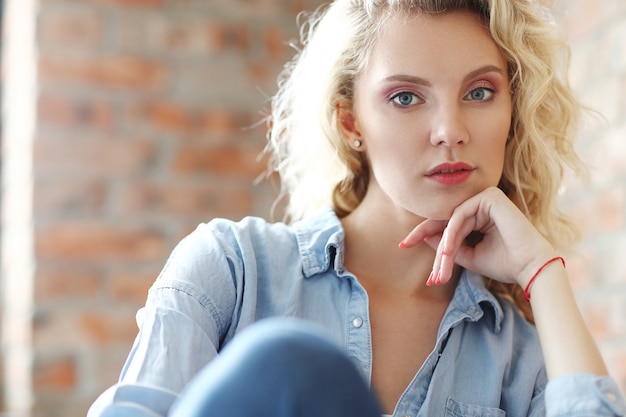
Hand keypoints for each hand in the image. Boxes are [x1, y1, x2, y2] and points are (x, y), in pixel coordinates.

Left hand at [400, 187, 555, 287]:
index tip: (403, 245)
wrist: (531, 268)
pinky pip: (460, 216)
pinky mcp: (489, 197)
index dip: (423, 233)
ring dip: (443, 247)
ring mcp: (486, 197)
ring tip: (440, 269)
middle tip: (404, 246)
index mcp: (479, 214)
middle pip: (444, 220)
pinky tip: (447, 252)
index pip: (445, 223)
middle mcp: (482, 203)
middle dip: (425, 237)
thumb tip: (423, 236)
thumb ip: (448, 246)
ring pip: (450, 221)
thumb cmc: (504, 263)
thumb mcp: (469, 256)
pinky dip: (451, 235)